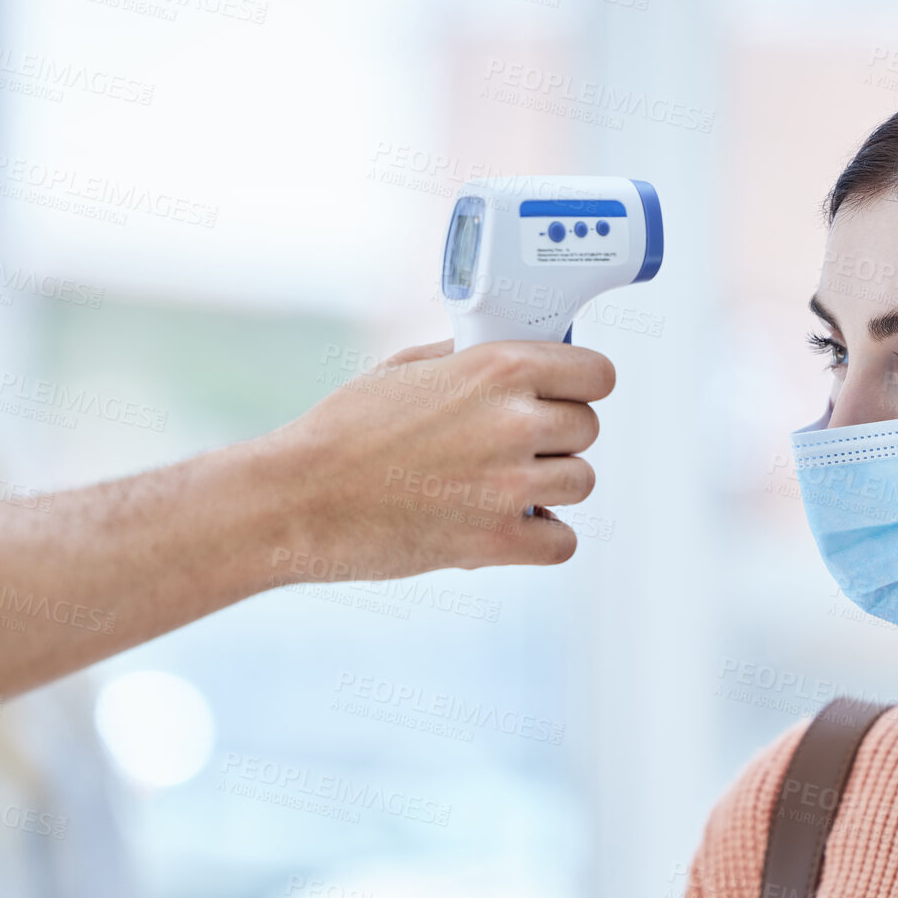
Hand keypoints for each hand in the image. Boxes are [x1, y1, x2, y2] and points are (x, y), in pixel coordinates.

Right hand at [266, 339, 615, 580]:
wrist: (299, 498)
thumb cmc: (343, 429)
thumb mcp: (407, 366)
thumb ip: (470, 358)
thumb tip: (513, 355)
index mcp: (498, 369)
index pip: (597, 374)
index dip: (582, 386)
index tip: (566, 396)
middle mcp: (514, 423)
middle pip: (587, 429)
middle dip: (557, 437)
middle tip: (514, 447)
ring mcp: (510, 486)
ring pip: (581, 483)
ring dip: (551, 486)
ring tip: (503, 486)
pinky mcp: (496, 542)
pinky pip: (562, 542)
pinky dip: (542, 538)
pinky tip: (509, 525)